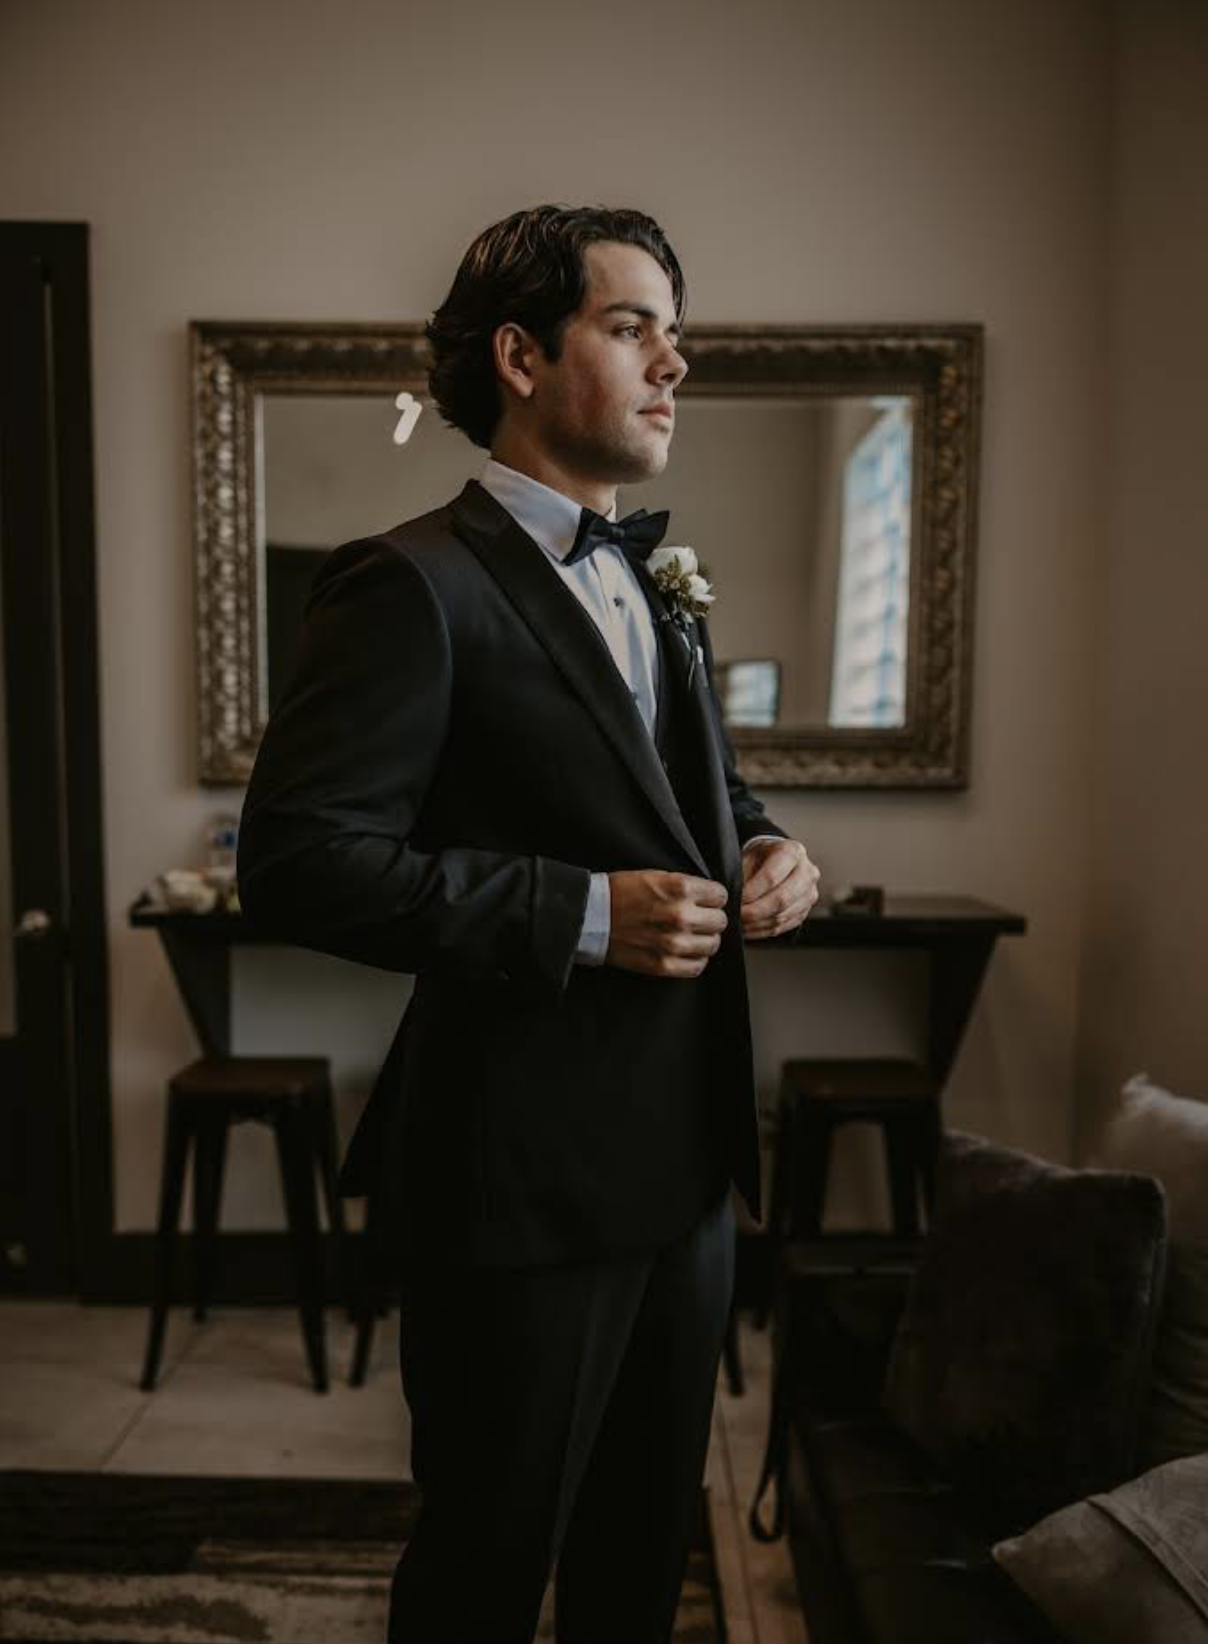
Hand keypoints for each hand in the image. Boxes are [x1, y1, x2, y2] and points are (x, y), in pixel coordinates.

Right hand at [605, 871, 728, 978]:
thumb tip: (711, 898)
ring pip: (712, 945)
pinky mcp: (663, 964)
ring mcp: (673, 943)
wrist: (591, 916)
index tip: (705, 901)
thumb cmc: (621, 892)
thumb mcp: (657, 875)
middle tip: (698, 918)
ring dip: (704, 940)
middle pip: (720, 921)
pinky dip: (695, 959)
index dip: (713, 898)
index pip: (721, 896)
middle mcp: (681, 916)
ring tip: (691, 935)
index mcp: (680, 888)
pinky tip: (685, 951)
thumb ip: (686, 886)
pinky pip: (697, 966)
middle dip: (710, 918)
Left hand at [740, 839, 819, 939]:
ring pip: (783, 915)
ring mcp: (809, 893)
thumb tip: (734, 897)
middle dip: (755, 911)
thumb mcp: (749, 855)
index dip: (752, 891)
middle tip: (738, 915)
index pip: (772, 876)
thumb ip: (742, 874)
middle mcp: (807, 872)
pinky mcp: (806, 910)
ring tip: (740, 923)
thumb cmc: (761, 856)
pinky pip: (784, 926)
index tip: (737, 899)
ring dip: (758, 923)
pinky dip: (763, 930)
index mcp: (793, 851)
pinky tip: (749, 928)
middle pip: (782, 899)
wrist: (777, 860)